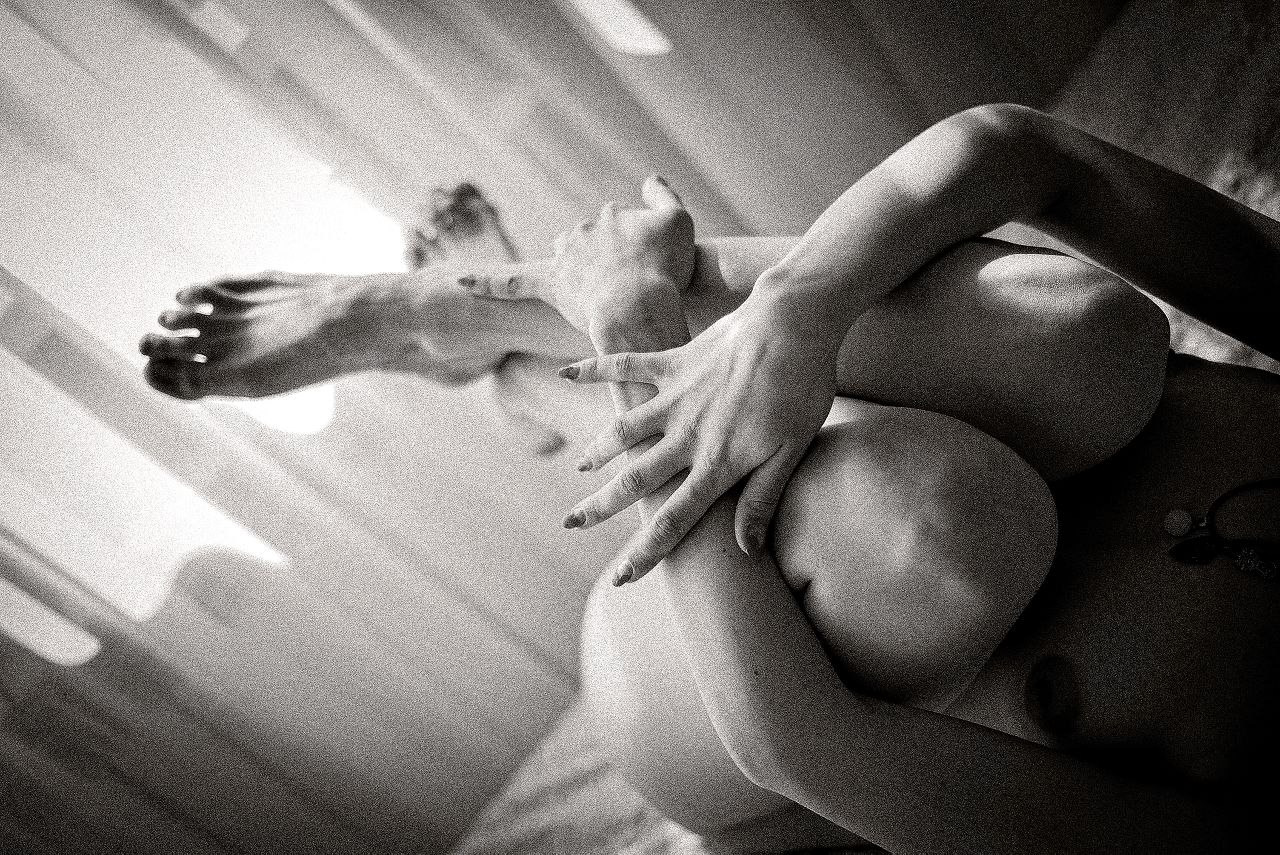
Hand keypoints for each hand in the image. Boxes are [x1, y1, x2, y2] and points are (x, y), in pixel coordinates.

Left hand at [459, 175, 693, 351]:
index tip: (651, 270)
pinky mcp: (548, 285)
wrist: (638, 305)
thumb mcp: (680, 223)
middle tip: (632, 289)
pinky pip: (510, 281)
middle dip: (608, 262)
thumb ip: (664, 196)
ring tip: (604, 297)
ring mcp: (564, 257)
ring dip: (579, 272)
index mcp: (610, 215)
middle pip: (592, 244)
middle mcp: (582, 231)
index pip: (621, 226)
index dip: (638, 251)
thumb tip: (649, 177)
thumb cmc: (664, 267)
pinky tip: (460, 280)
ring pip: (566, 259)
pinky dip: (484, 281)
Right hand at [561, 290, 840, 583]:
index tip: (622, 579)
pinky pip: (625, 366)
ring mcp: (675, 396)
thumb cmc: (802, 388)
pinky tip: (566, 372)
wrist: (793, 322)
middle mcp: (687, 434)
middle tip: (572, 522)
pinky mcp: (673, 360)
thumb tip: (747, 549)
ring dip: (598, 450)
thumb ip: (762, 499)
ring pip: (623, 430)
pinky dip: (593, 369)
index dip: (647, 553)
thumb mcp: (791, 451)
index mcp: (717, 463)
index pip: (675, 521)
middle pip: (635, 480)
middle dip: (601, 506)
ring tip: (580, 466)